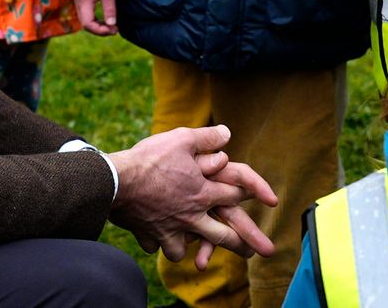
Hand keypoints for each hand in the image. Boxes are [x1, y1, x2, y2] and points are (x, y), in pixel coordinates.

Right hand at [75, 0, 117, 34]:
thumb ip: (109, 8)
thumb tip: (112, 25)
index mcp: (83, 3)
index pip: (88, 24)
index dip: (101, 31)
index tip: (114, 30)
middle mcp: (79, 4)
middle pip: (86, 24)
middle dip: (101, 30)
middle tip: (116, 30)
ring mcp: (80, 3)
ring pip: (87, 21)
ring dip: (99, 26)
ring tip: (113, 26)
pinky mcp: (83, 1)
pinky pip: (88, 15)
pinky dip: (97, 20)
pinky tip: (107, 20)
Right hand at [108, 125, 277, 262]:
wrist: (117, 181)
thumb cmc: (152, 158)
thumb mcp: (183, 139)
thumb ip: (207, 138)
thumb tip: (227, 134)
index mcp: (203, 193)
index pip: (235, 195)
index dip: (253, 193)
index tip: (270, 200)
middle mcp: (191, 216)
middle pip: (222, 236)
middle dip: (240, 243)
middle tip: (253, 253)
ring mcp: (170, 229)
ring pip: (184, 249)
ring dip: (190, 249)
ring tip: (196, 253)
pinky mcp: (148, 234)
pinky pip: (156, 246)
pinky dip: (158, 244)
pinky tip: (158, 240)